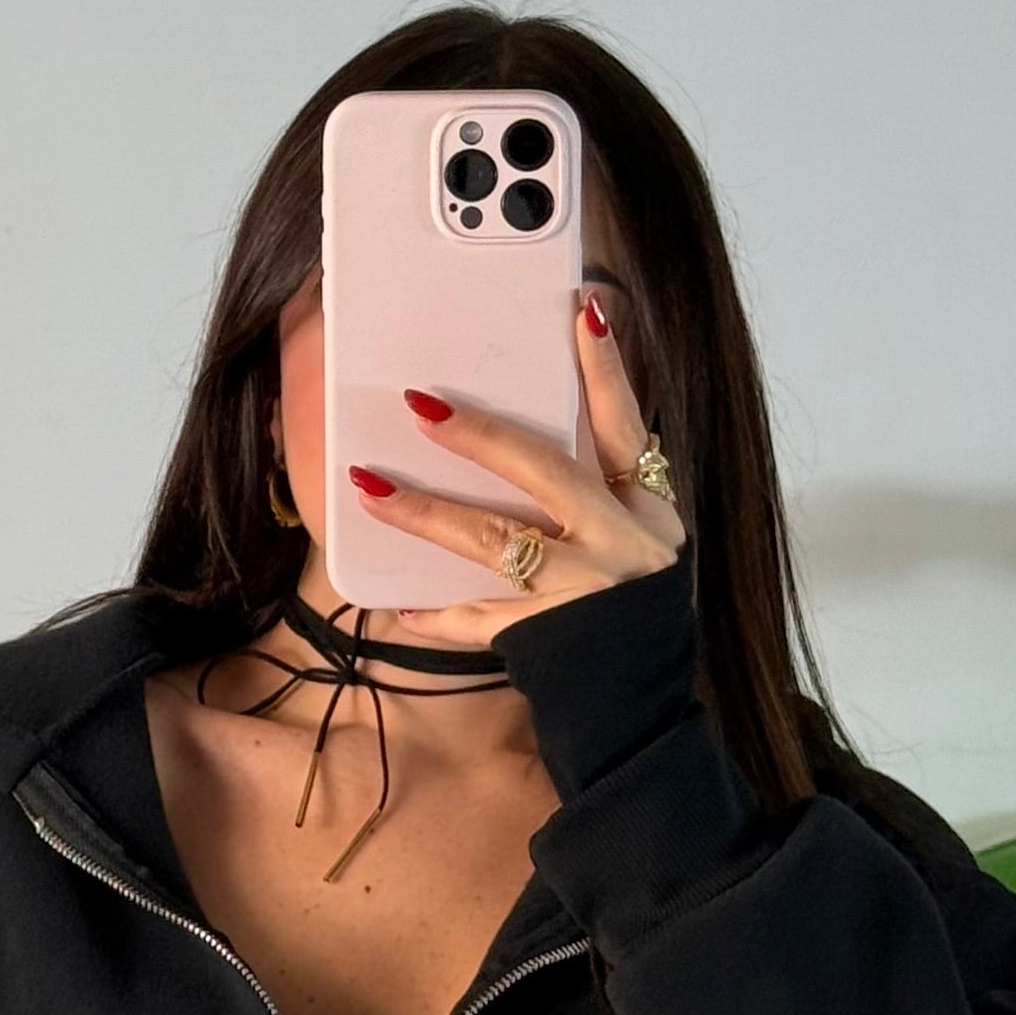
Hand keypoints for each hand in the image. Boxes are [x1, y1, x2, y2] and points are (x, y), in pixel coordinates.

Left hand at [342, 290, 684, 648]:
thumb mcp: (641, 539)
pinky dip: (439, 614)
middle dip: (481, 435)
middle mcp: (617, 542)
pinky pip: (479, 619)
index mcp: (644, 508)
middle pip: (544, 472)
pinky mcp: (545, 637)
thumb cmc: (635, 610)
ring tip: (370, 487)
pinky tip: (401, 605)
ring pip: (493, 541)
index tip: (583, 310)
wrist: (645, 703)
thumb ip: (602, 485)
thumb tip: (544, 421)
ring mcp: (579, 590)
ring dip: (427, 513)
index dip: (606, 369)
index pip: (625, 424)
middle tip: (422, 405)